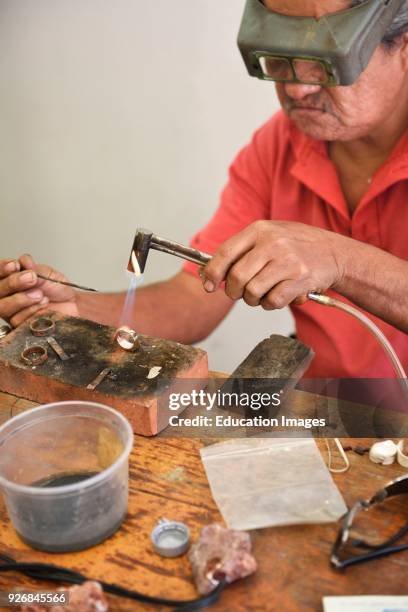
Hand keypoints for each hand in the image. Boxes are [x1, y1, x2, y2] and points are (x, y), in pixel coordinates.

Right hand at [0, 254, 78, 326]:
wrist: (72, 304)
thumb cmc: (57, 289)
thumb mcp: (46, 274)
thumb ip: (33, 268)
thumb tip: (24, 261)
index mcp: (11, 279)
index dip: (2, 269)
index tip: (15, 265)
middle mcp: (8, 295)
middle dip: (13, 282)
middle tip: (31, 278)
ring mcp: (12, 311)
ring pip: (2, 307)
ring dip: (21, 298)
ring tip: (40, 294)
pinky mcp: (20, 325)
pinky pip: (17, 319)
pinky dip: (31, 310)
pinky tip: (43, 304)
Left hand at [202, 221, 344, 308]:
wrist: (335, 253)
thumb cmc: (297, 246)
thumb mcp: (270, 235)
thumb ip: (243, 250)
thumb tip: (211, 271)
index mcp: (260, 230)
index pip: (225, 252)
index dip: (213, 272)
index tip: (209, 285)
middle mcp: (273, 243)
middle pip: (237, 277)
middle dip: (234, 291)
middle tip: (241, 293)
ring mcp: (287, 261)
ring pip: (253, 292)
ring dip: (253, 300)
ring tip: (263, 293)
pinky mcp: (300, 279)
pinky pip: (272, 301)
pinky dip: (270, 304)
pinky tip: (278, 296)